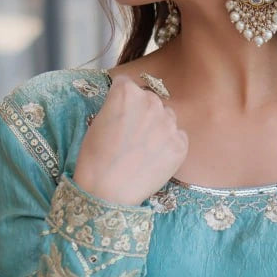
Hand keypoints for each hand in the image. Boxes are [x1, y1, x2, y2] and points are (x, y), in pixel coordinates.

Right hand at [72, 74, 187, 204]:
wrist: (108, 192)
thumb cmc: (95, 158)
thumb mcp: (97, 122)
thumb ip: (116, 106)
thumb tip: (127, 107)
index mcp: (127, 92)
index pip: (127, 85)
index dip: (121, 100)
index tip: (118, 113)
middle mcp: (151, 101)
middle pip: (149, 99)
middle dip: (141, 112)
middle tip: (130, 134)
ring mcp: (169, 123)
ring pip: (166, 117)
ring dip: (157, 127)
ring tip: (142, 148)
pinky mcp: (180, 143)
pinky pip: (178, 137)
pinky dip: (168, 145)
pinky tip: (153, 159)